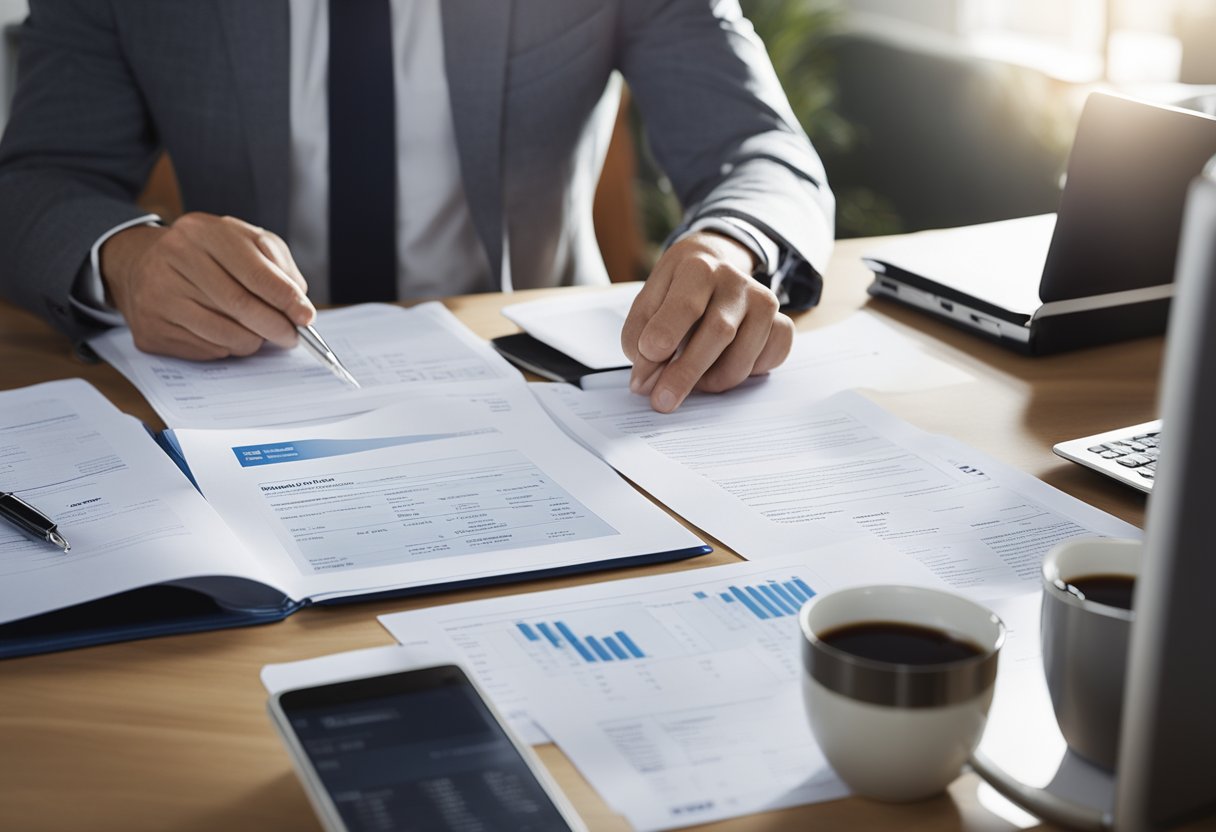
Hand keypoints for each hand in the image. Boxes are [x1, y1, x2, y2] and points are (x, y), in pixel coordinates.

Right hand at [100, 213, 316, 359]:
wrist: (141, 264)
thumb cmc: (206, 255)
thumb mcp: (244, 243)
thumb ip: (277, 267)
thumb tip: (299, 305)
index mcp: (204, 232)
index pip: (255, 272)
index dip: (286, 299)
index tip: (306, 316)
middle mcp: (175, 258)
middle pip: (240, 305)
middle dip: (275, 326)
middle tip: (291, 336)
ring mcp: (158, 294)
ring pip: (225, 333)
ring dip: (253, 340)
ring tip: (259, 334)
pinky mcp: (151, 328)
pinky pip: (205, 349)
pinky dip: (227, 348)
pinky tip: (227, 334)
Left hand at [620, 231, 794, 412]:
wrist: (712, 272)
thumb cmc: (674, 295)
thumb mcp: (646, 306)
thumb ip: (638, 341)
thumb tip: (646, 382)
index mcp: (698, 268)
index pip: (686, 306)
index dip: (665, 338)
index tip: (646, 366)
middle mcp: (735, 281)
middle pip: (719, 332)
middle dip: (686, 373)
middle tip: (662, 401)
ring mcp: (763, 302)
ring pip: (743, 357)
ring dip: (713, 381)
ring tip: (693, 381)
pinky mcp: (782, 324)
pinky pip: (769, 362)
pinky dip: (746, 376)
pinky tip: (724, 367)